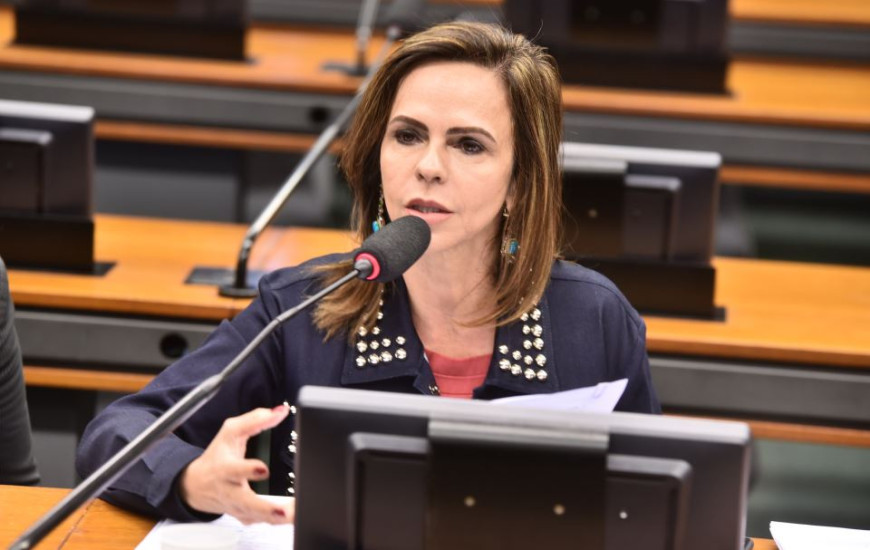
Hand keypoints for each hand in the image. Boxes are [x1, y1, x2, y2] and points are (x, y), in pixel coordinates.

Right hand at [179, 405, 294, 524]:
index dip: (248, 470)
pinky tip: (290, 518)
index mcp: (225, 468)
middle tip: (283, 510)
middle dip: (264, 508)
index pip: (235, 469)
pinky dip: (274, 522)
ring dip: (275, 518)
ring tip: (294, 515)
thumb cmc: (217, 456)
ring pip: (255, 516)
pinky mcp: (242, 515)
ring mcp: (236, 505)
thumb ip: (255, 419)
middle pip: (245, 502)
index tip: (264, 469)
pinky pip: (259, 522)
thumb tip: (280, 411)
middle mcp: (230, 489)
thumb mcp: (231, 432)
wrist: (197, 485)